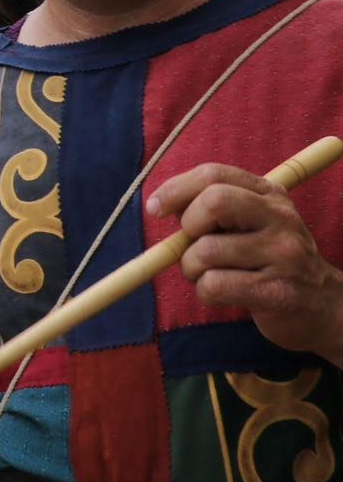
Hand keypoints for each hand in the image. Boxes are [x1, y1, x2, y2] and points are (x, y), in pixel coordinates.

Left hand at [151, 162, 342, 359]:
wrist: (325, 306)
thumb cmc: (270, 262)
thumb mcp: (251, 224)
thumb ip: (213, 208)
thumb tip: (160, 204)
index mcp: (270, 195)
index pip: (214, 174)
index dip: (175, 188)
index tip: (156, 208)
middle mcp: (280, 219)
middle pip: (213, 202)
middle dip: (188, 227)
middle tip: (194, 245)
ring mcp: (282, 255)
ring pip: (205, 251)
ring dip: (191, 269)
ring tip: (210, 275)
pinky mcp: (277, 291)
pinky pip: (214, 285)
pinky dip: (205, 292)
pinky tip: (222, 295)